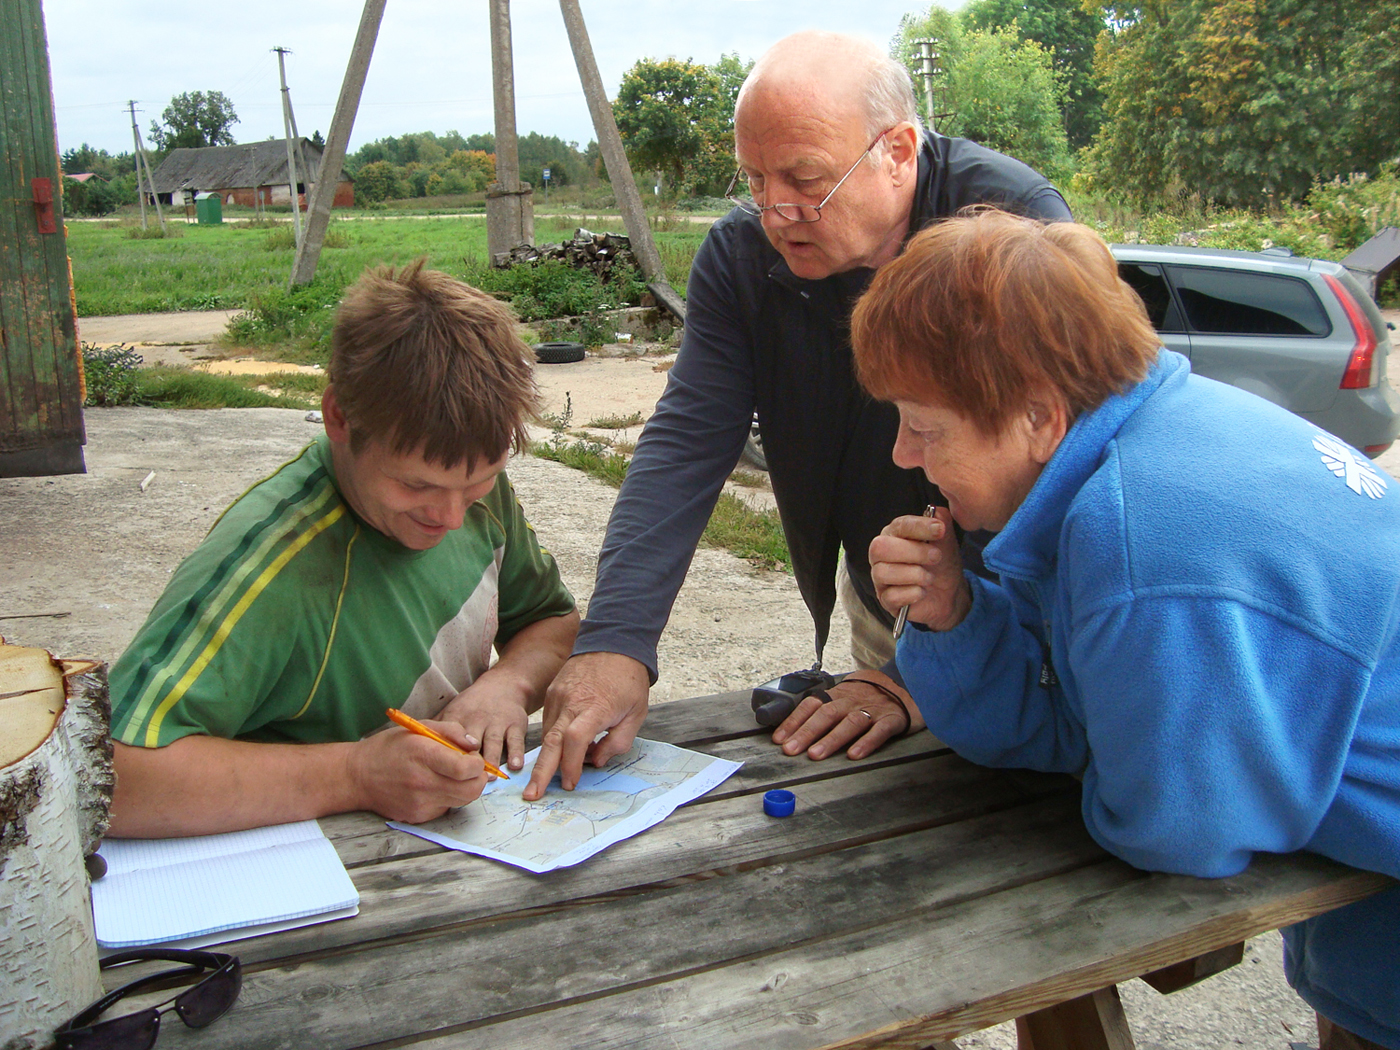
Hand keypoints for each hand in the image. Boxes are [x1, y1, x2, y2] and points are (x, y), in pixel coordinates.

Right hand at [347, 718, 487, 823]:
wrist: (357, 776)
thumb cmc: (388, 748)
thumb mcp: (418, 728)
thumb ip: (451, 732)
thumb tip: (474, 745)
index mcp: (424, 756)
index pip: (466, 769)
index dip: (478, 764)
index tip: (473, 758)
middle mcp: (423, 783)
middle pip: (471, 790)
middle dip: (478, 779)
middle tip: (470, 769)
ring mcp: (421, 804)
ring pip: (462, 801)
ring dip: (464, 788)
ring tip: (450, 775)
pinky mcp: (418, 817)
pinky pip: (446, 808)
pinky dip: (448, 797)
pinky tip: (434, 786)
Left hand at [438, 685, 529, 772]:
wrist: (503, 685)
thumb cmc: (473, 705)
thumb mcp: (452, 711)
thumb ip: (437, 730)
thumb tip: (414, 751)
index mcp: (458, 718)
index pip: (449, 739)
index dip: (445, 756)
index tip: (440, 773)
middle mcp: (477, 720)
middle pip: (471, 743)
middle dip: (468, 761)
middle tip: (465, 780)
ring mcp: (497, 723)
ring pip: (493, 743)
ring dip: (491, 760)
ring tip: (488, 777)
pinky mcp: (515, 724)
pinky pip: (516, 740)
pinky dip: (516, 753)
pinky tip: (514, 766)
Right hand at [523, 652, 649, 800]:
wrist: (614, 642)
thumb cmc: (629, 680)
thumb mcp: (636, 713)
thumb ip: (617, 742)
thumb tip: (595, 761)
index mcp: (594, 708)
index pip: (575, 741)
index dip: (571, 765)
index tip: (572, 783)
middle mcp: (571, 702)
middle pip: (551, 742)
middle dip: (540, 772)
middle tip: (531, 796)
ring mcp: (558, 696)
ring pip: (548, 734)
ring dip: (549, 758)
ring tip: (551, 777)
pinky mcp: (553, 692)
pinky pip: (549, 721)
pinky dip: (553, 739)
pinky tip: (562, 750)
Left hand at [771, 672, 921, 759]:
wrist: (908, 682)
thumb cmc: (869, 695)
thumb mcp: (845, 695)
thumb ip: (824, 708)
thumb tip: (793, 728)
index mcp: (838, 695)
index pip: (811, 705)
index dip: (794, 722)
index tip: (779, 739)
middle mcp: (852, 701)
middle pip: (827, 714)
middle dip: (806, 733)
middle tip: (791, 750)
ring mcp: (873, 710)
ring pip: (850, 723)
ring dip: (831, 739)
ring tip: (816, 755)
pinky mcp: (893, 719)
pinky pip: (879, 730)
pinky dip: (866, 743)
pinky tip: (854, 755)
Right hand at [869, 506, 971, 632]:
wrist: (949, 593)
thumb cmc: (941, 563)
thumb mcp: (946, 541)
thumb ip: (942, 523)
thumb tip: (937, 513)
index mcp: (894, 535)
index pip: (898, 525)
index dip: (919, 526)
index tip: (940, 530)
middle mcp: (881, 554)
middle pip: (880, 547)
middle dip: (913, 552)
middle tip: (936, 557)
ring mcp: (880, 578)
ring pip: (882, 573)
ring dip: (914, 574)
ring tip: (930, 577)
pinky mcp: (885, 600)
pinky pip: (891, 596)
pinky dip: (912, 594)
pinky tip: (923, 592)